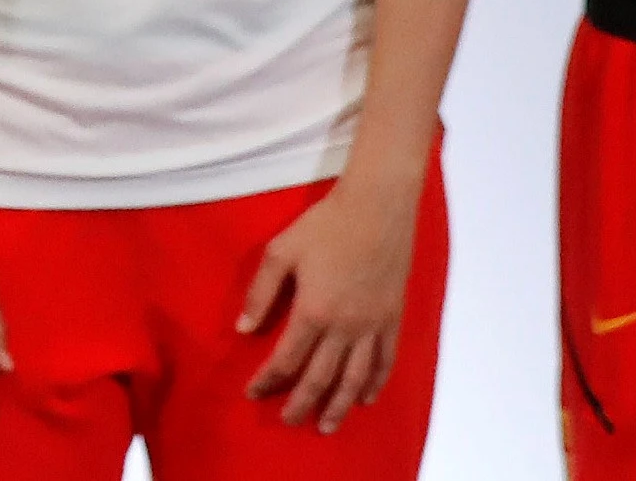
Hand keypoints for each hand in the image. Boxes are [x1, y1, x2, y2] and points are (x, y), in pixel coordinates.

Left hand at [241, 172, 420, 431]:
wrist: (377, 210)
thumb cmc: (323, 226)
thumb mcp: (280, 253)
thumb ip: (261, 293)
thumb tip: (243, 329)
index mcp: (313, 311)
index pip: (286, 358)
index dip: (268, 380)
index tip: (252, 393)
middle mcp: (345, 327)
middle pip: (321, 377)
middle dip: (301, 402)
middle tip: (287, 421)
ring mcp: (373, 325)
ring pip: (355, 378)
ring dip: (339, 405)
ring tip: (326, 425)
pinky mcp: (393, 319)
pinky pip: (385, 361)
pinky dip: (375, 383)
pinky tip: (367, 399)